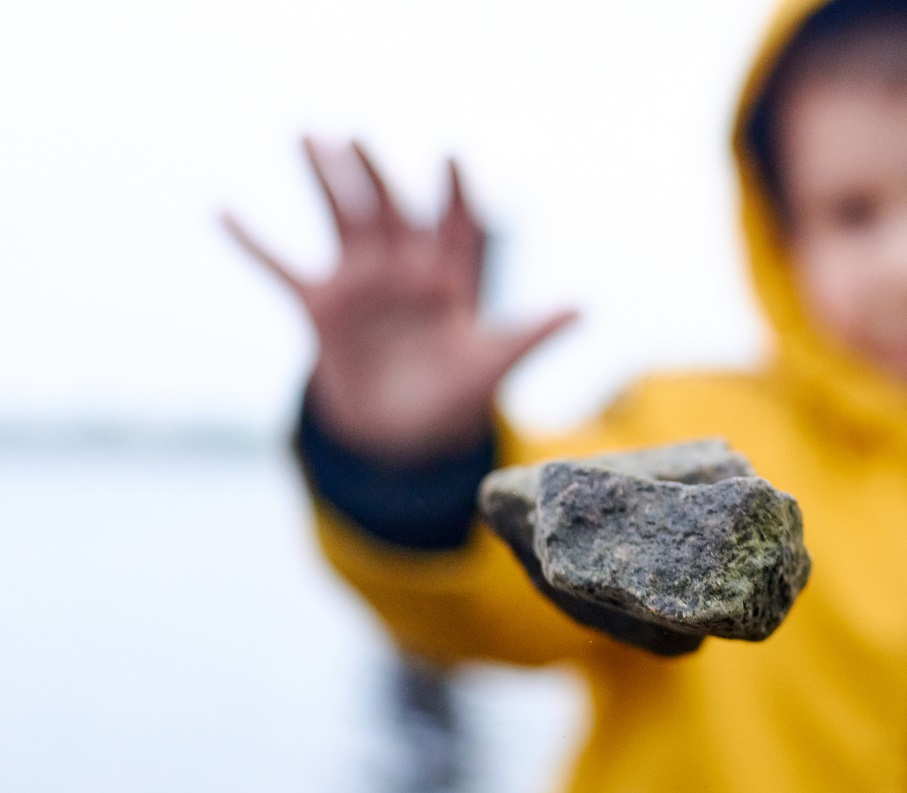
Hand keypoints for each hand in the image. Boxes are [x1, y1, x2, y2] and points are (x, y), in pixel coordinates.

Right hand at [224, 138, 575, 461]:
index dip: (456, 196)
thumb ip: (532, 334)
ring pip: (342, 222)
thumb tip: (582, 308)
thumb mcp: (494, 366)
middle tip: (355, 135)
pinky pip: (281, 269)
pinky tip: (223, 211)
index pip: (457, 228)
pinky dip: (254, 243)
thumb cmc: (456, 402)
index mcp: (449, 283)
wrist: (404, 442)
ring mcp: (361, 288)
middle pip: (391, 212)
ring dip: (325, 182)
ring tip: (305, 137)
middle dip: (376, 174)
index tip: (452, 159)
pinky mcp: (322, 310)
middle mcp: (404, 274)